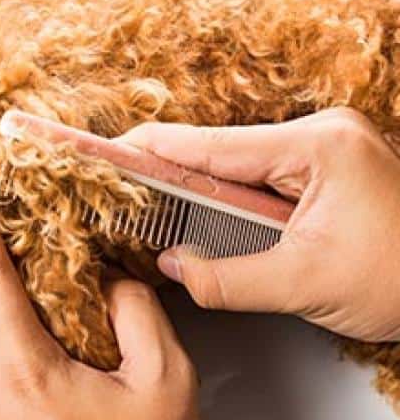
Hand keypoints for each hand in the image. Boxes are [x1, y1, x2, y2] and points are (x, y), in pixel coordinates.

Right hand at [119, 107, 399, 341]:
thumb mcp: (308, 284)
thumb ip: (228, 278)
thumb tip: (171, 266)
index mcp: (316, 146)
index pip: (207, 146)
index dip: (145, 151)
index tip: (97, 151)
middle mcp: (318, 135)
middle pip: (215, 151)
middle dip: (163, 174)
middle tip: (114, 193)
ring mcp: (322, 151)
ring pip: (233, 168)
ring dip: (192, 192)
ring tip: (143, 208)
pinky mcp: (323, 173)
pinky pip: (256, 181)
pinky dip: (223, 202)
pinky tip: (195, 219)